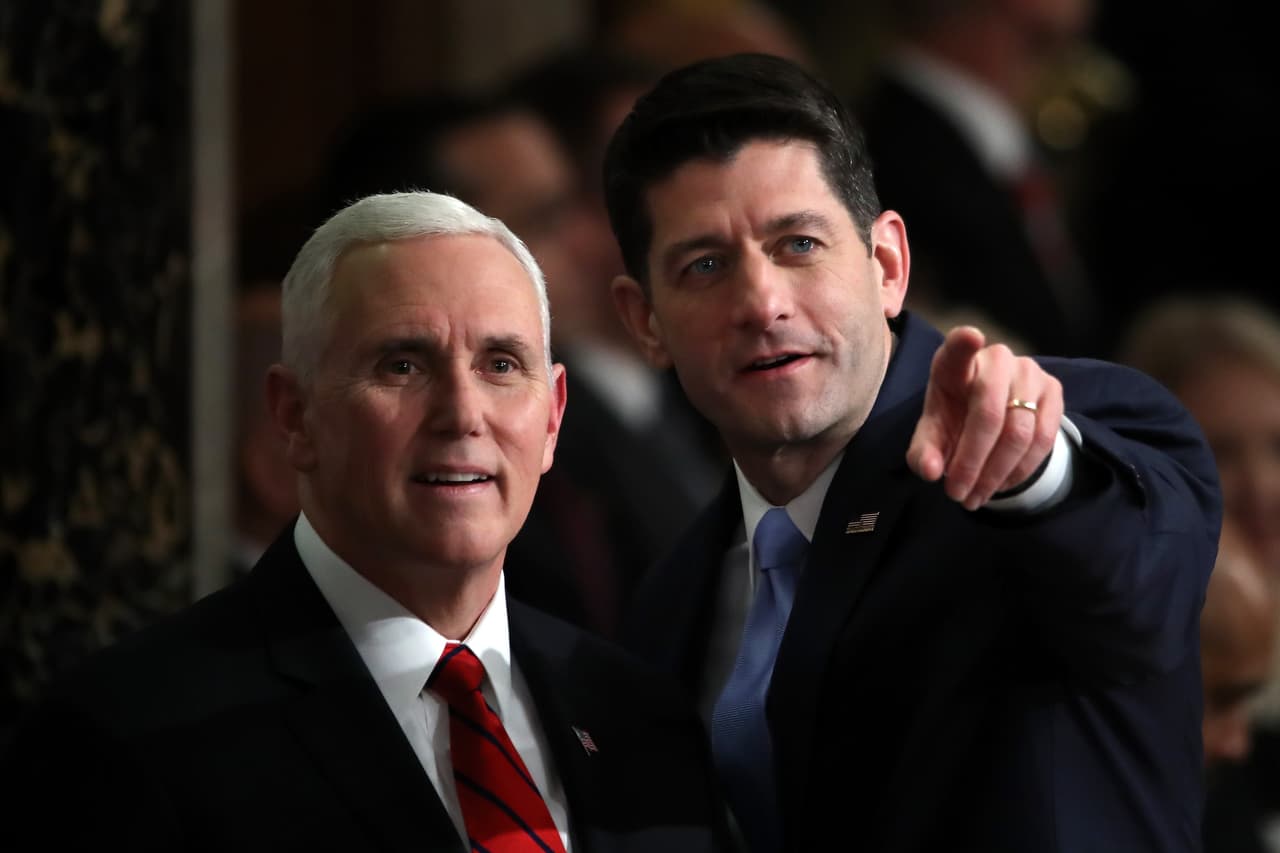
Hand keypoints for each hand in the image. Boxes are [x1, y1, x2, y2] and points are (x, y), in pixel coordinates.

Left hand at [906, 326, 1062, 509]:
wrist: (990, 415)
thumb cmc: (953, 418)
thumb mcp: (932, 435)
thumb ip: (923, 452)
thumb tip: (930, 472)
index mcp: (954, 362)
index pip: (958, 347)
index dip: (964, 342)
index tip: (970, 337)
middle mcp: (996, 359)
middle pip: (989, 413)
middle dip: (972, 462)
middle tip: (956, 494)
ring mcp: (1029, 372)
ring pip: (1019, 433)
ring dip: (995, 474)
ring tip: (975, 498)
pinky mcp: (1053, 390)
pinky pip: (1044, 439)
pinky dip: (1021, 470)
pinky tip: (1002, 484)